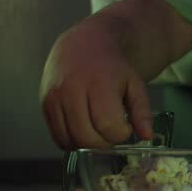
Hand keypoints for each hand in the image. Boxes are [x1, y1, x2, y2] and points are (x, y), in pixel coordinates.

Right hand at [39, 18, 152, 150]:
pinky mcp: (44, 105)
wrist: (83, 45)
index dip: (121, 133)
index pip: (108, 125)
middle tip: (112, 132)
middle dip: (105, 142)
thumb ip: (142, 111)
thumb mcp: (135, 84)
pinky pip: (57, 137)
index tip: (125, 126)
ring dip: (88, 144)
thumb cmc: (112, 68)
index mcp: (98, 83)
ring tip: (99, 131)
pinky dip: (72, 142)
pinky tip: (84, 131)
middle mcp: (72, 90)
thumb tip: (147, 137)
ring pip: (71, 140)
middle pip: (87, 137)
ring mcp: (55, 98)